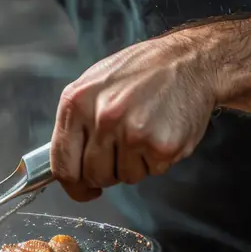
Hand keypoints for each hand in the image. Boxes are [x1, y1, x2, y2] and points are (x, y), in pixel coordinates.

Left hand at [51, 32, 216, 200]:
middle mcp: (102, 118)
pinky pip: (152, 172)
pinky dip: (157, 160)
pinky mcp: (161, 146)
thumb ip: (77, 121)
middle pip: (93, 175)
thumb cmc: (142, 71)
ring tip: (144, 131)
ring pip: (124, 177)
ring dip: (134, 163)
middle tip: (122, 150)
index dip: (73, 185)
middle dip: (107, 171)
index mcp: (77, 102)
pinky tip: (160, 131)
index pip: (62, 164)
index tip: (82, 189)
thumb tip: (67, 160)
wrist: (188, 61)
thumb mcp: (95, 83)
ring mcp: (132, 133)